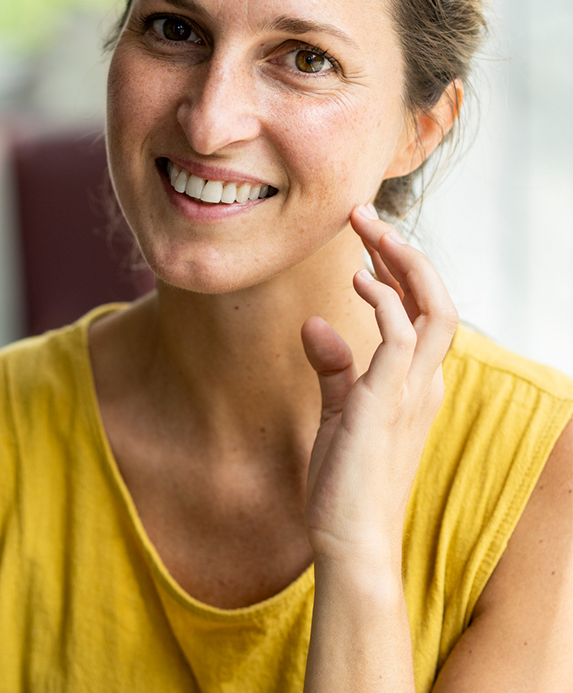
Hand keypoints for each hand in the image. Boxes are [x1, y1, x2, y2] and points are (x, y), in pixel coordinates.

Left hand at [300, 203, 457, 567]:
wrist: (348, 540)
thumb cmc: (344, 484)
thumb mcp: (338, 414)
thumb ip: (333, 369)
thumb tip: (317, 325)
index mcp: (416, 384)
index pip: (424, 312)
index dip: (400, 271)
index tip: (365, 242)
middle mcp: (424, 383)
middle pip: (437, 299)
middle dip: (404, 252)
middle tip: (362, 215)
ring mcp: (411, 392)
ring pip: (434, 308)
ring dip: (401, 262)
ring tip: (365, 230)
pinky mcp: (388, 402)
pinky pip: (401, 337)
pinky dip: (386, 302)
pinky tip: (359, 281)